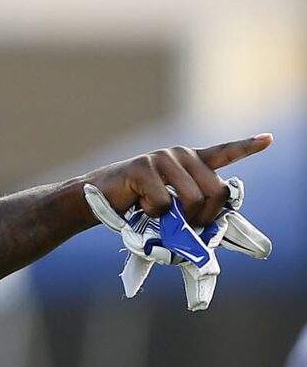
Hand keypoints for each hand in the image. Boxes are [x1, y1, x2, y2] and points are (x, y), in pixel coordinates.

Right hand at [82, 134, 272, 226]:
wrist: (98, 200)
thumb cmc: (136, 206)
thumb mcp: (172, 205)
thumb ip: (193, 208)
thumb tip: (213, 226)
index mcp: (189, 162)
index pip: (224, 152)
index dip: (247, 146)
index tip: (268, 139)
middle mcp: (179, 155)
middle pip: (216, 190)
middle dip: (206, 216)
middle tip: (188, 226)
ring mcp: (160, 158)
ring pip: (192, 198)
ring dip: (180, 219)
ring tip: (163, 219)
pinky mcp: (142, 168)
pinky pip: (163, 204)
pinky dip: (153, 215)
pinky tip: (139, 206)